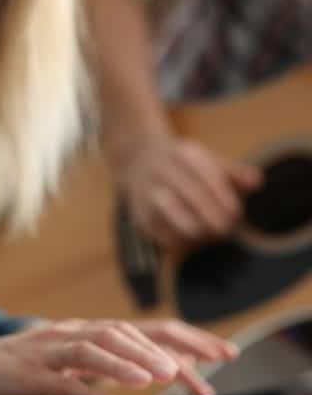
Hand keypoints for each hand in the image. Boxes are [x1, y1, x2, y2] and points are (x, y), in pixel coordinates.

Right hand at [0, 318, 237, 394]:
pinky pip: (60, 382)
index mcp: (85, 331)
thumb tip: (140, 370)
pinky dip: (87, 392)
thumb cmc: (19, 365)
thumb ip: (101, 363)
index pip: (143, 328)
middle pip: (122, 333)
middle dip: (161, 352)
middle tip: (193, 373)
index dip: (184, 339)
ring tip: (154, 380)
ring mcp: (47, 352)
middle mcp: (70, 333)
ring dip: (125, 364)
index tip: (220, 354)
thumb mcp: (67, 362)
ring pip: (92, 350)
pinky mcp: (28, 375)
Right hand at [116, 136, 261, 247]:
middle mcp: (162, 170)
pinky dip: (181, 240)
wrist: (138, 162)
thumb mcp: (209, 161)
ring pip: (173, 214)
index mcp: (183, 154)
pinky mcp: (140, 217)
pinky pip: (164, 234)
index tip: (235, 213)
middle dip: (211, 214)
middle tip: (225, 228)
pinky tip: (193, 240)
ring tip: (209, 235)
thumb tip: (256, 183)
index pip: (206, 176)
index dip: (222, 197)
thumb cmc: (185, 167)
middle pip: (190, 194)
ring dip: (196, 228)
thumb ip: (235, 173)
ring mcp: (147, 193)